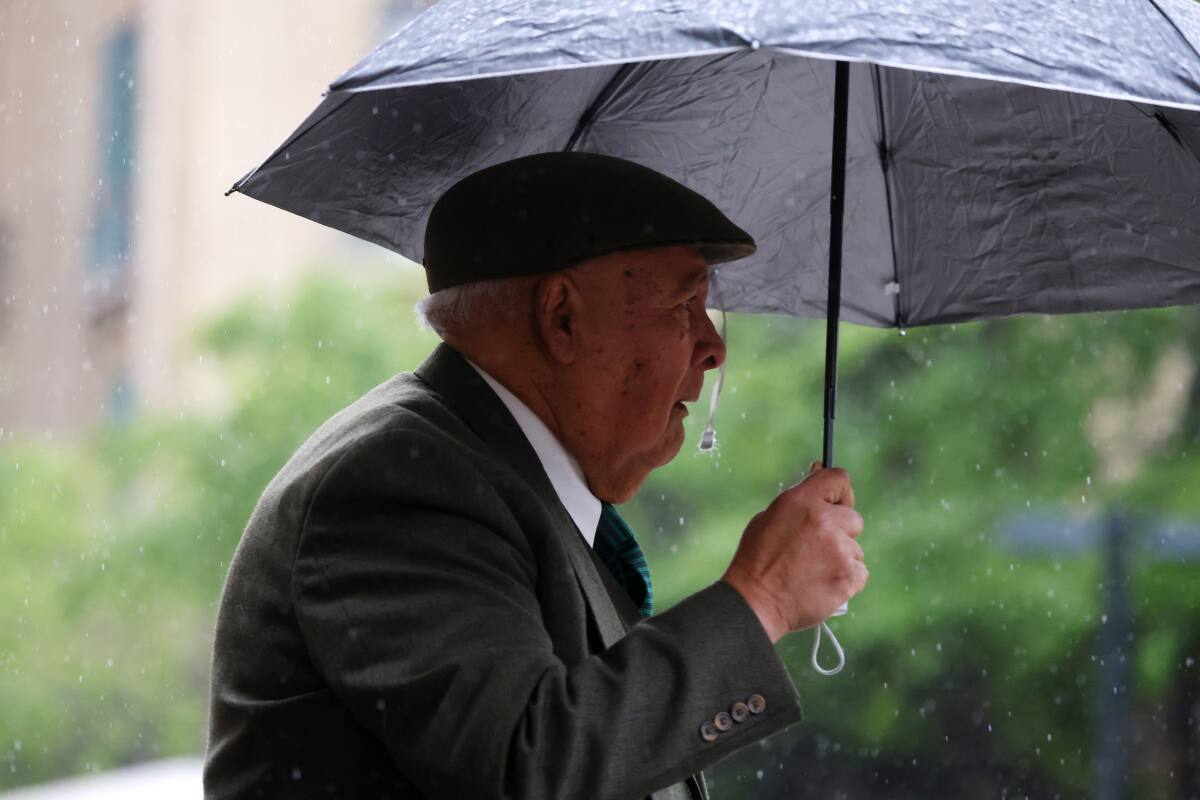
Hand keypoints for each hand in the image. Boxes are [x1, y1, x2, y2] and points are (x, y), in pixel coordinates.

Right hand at [721, 462, 866, 642]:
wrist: (755, 602)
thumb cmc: (757, 560)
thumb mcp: (769, 517)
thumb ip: (800, 498)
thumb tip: (818, 470)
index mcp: (802, 502)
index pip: (839, 479)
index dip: (840, 492)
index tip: (836, 502)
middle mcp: (824, 521)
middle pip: (854, 518)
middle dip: (840, 531)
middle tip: (816, 548)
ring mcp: (839, 549)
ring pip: (856, 549)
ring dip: (841, 557)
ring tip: (813, 570)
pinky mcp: (848, 575)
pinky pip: (860, 572)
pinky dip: (846, 579)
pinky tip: (822, 583)